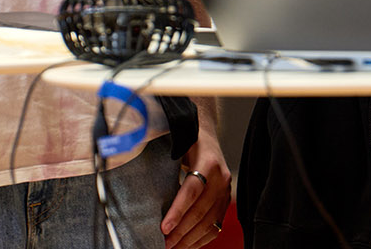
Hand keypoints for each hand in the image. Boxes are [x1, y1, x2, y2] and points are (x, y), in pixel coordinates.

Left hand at [162, 131, 234, 248]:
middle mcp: (221, 178)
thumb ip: (164, 165)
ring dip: (190, 239)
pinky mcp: (226, 201)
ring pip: (210, 222)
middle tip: (164, 243)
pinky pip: (216, 225)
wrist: (205, 133)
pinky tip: (187, 244)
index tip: (164, 228)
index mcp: (208, 162)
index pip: (193, 190)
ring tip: (172, 247)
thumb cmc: (187, 140)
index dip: (178, 211)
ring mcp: (226, 191)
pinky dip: (201, 239)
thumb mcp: (176, 146)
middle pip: (201, 211)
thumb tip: (144, 189)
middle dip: (181, 231)